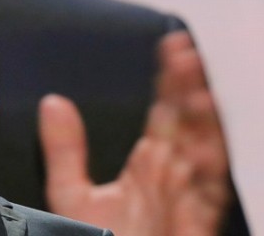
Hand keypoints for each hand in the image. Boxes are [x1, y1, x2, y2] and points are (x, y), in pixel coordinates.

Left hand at [39, 31, 230, 235]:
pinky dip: (209, 169)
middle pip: (189, 124)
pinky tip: (203, 143)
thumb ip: (65, 149)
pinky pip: (208, 195)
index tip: (171, 45)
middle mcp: (173, 177)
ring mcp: (187, 201)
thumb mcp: (73, 195)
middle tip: (184, 50)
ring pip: (206, 153)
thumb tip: (54, 101)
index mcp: (150, 165)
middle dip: (190, 87)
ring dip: (205, 120)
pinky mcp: (196, 224)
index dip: (170, 80)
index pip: (165, 113)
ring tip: (196, 83)